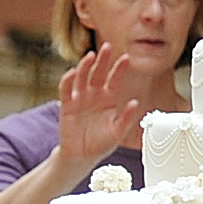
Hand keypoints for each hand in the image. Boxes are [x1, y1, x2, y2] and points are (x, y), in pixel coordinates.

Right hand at [54, 42, 162, 169]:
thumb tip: (136, 103)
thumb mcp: (118, 132)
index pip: (114, 79)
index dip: (119, 68)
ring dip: (85, 66)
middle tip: (107, 47)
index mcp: (109, 98)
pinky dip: (68, 81)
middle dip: (103, 60)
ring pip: (82, 77)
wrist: (82, 156)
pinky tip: (72, 73)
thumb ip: (126, 118)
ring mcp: (80, 98)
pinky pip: (66, 90)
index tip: (126, 58)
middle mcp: (94, 94)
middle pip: (98, 72)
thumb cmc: (101, 144)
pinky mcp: (67, 105)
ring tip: (90, 56)